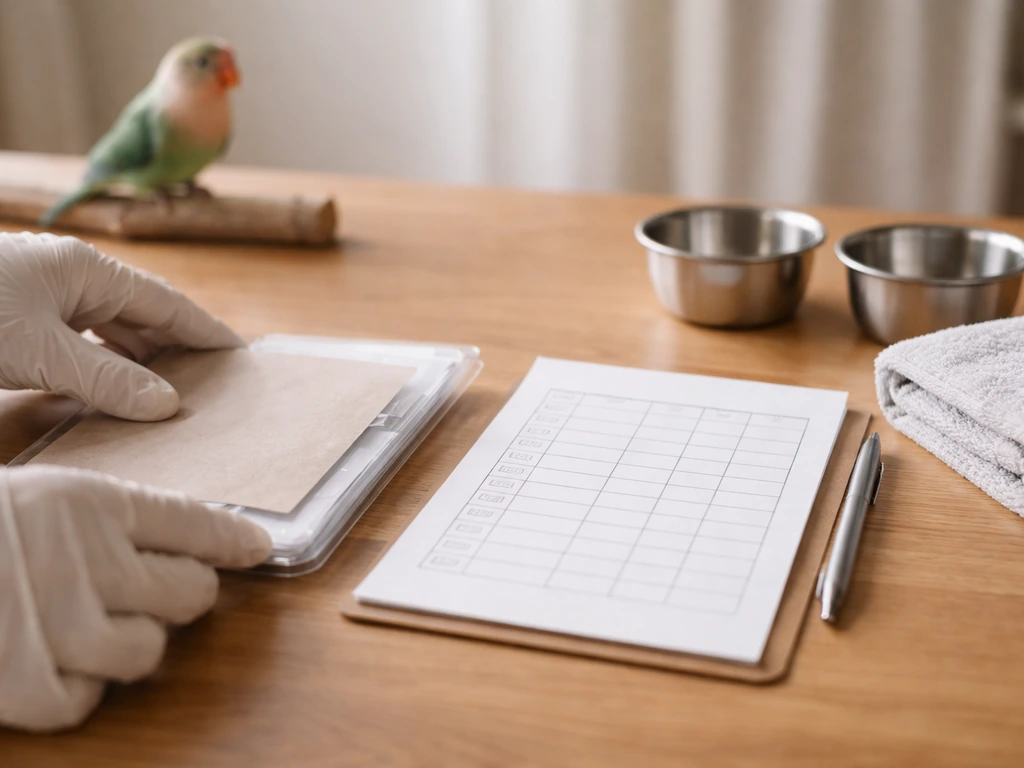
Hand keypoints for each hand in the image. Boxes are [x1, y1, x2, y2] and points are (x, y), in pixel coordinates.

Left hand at [0, 232, 242, 420]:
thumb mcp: (40, 353)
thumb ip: (106, 380)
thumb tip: (166, 405)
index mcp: (88, 269)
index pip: (167, 303)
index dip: (206, 331)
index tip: (239, 356)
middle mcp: (72, 277)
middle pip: (142, 316)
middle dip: (175, 350)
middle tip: (210, 386)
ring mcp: (45, 296)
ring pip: (109, 330)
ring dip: (136, 362)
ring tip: (166, 395)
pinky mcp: (22, 317)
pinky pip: (78, 342)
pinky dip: (100, 366)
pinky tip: (109, 391)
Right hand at [0, 465, 272, 731]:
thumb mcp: (44, 496)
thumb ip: (116, 515)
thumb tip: (210, 539)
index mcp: (90, 504)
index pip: (195, 524)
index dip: (234, 540)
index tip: (258, 548)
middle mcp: (87, 561)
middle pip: (191, 594)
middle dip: (176, 593)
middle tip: (146, 591)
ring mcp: (60, 627)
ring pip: (150, 651)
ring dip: (129, 642)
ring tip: (85, 625)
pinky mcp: (26, 686)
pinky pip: (90, 699)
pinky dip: (76, 688)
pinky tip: (48, 661)